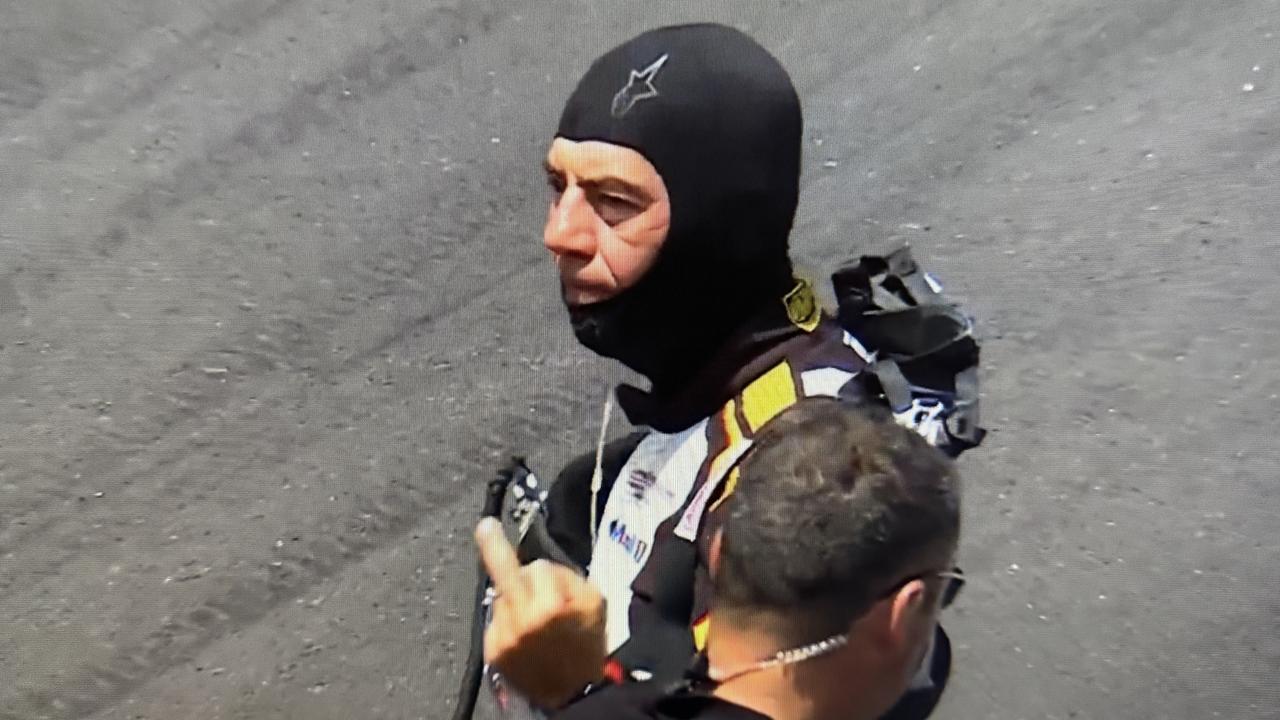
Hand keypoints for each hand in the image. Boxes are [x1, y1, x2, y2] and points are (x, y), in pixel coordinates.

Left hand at [475, 517, 606, 708]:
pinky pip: (496, 620)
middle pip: (505, 571)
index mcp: (551, 606)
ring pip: (502, 596)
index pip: (539, 567)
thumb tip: (542, 567)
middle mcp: (523, 620)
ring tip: (535, 619)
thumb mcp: (595, 604)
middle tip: (484, 526)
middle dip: (493, 546)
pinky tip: (523, 633)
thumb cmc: (587, 646)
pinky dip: (507, 620)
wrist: (574, 693)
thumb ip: (569, 578)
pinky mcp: (493, 650)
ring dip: (515, 599)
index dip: (549, 573)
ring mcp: (504, 636)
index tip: (509, 532)